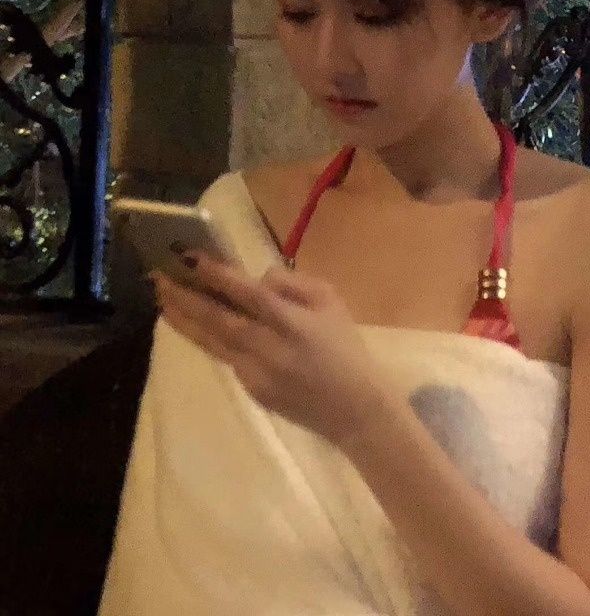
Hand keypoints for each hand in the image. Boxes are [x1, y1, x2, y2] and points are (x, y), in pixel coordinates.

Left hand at [148, 249, 399, 448]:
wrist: (355, 409)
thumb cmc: (346, 347)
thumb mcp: (331, 301)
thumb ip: (293, 284)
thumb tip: (257, 280)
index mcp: (291, 322)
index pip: (246, 293)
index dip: (216, 275)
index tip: (188, 256)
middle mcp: (268, 348)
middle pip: (217, 319)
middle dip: (185, 297)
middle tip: (158, 277)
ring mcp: (256, 374)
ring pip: (212, 342)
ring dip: (184, 320)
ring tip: (161, 300)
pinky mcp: (251, 391)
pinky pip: (227, 358)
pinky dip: (209, 339)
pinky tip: (195, 323)